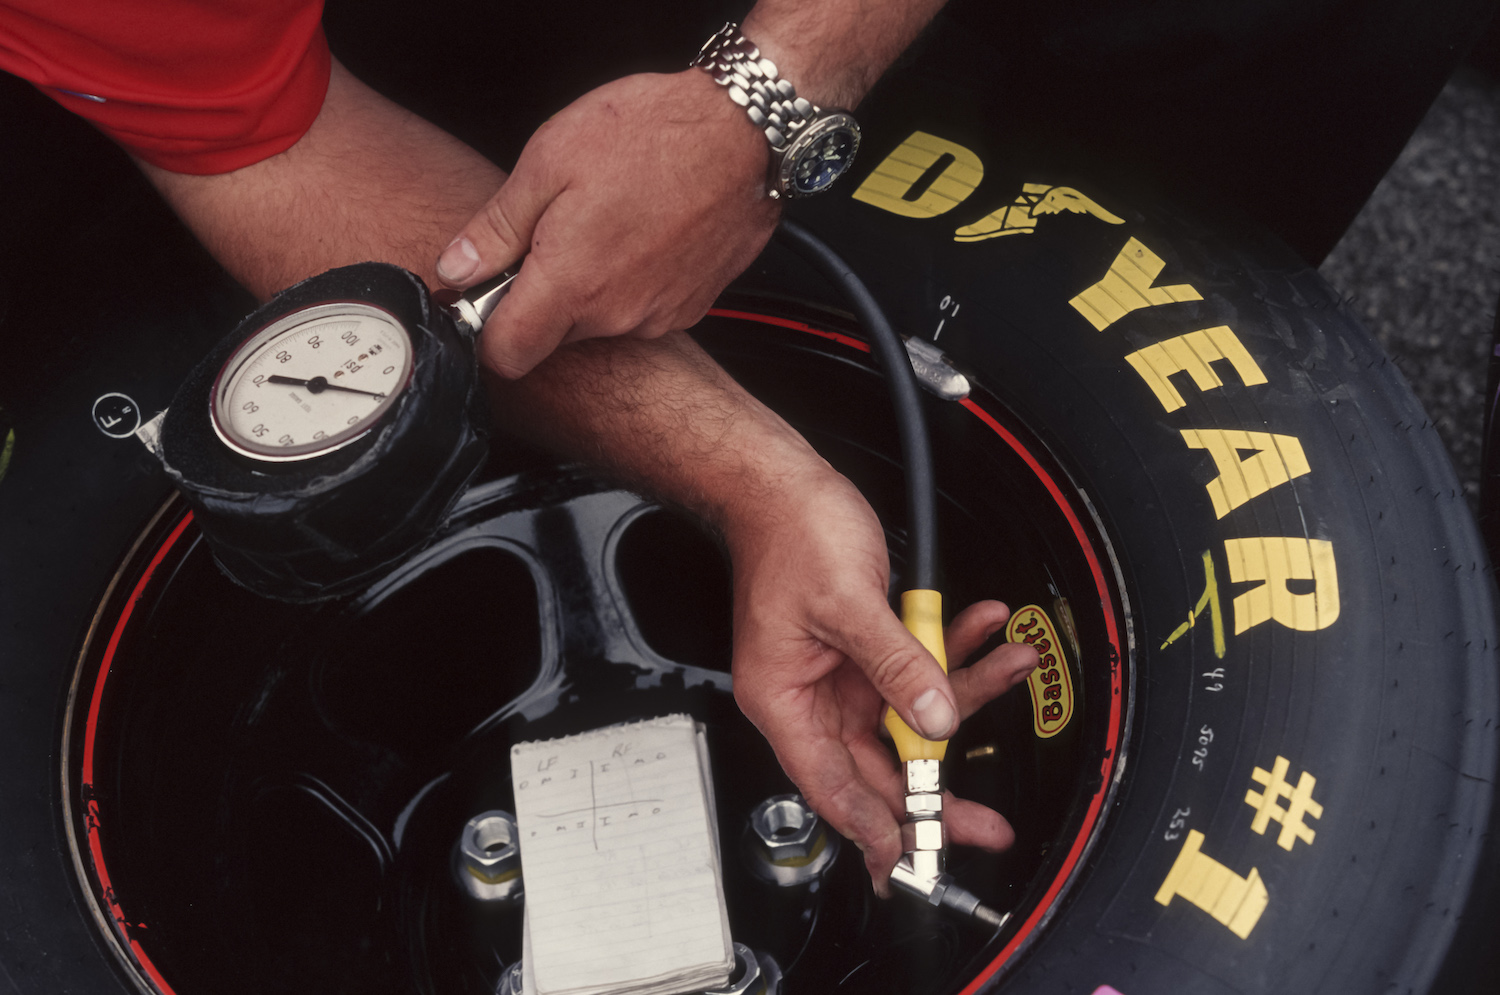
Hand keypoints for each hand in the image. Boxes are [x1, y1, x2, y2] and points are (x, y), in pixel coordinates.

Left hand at [435, 70, 779, 378]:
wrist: (744, 131)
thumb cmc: (653, 134)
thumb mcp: (550, 161)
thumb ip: (497, 227)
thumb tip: (455, 268)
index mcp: (571, 282)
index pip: (507, 356)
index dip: (486, 332)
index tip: (486, 297)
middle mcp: (618, 314)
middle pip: (552, 337)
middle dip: (540, 297)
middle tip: (552, 235)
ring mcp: (660, 316)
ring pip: (600, 323)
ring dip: (590, 287)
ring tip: (608, 223)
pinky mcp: (692, 307)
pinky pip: (642, 311)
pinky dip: (633, 282)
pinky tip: (643, 232)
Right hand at [723, 465, 1040, 893]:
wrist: (782, 482)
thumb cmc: (789, 534)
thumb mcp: (847, 602)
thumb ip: (897, 664)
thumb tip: (935, 720)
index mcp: (786, 700)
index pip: (832, 785)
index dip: (874, 827)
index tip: (912, 860)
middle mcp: (812, 697)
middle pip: (879, 766)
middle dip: (939, 787)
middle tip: (986, 823)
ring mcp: (841, 675)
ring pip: (910, 715)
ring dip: (964, 691)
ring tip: (1010, 666)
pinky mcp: (866, 649)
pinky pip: (918, 667)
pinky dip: (954, 649)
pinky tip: (985, 631)